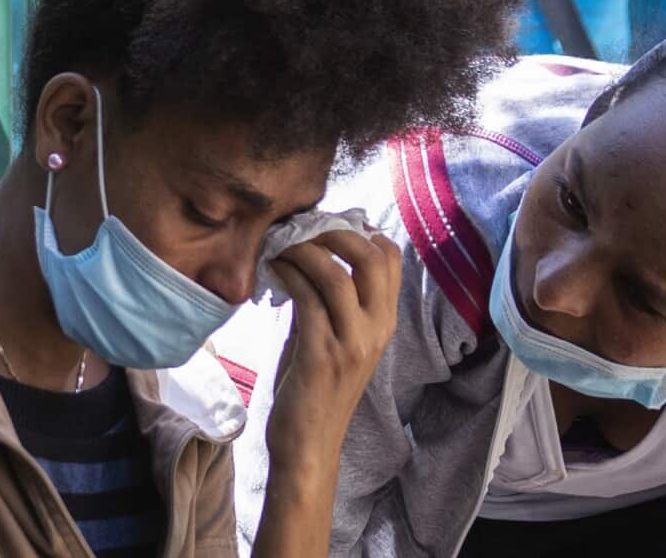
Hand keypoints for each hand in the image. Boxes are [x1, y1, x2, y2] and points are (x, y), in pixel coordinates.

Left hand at [265, 230, 401, 476]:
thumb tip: (305, 256)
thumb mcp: (330, 336)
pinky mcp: (323, 355)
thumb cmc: (313, 387)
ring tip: (280, 243)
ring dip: (304, 250)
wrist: (308, 442)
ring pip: (337, 275)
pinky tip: (273, 268)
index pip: (391, 258)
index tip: (326, 223)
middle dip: (335, 232)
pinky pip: (308, 299)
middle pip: (371, 258)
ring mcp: (353, 343)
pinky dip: (289, 275)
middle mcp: (376, 329)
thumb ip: (326, 300)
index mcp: (383, 322)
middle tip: (302, 226)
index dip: (361, 231)